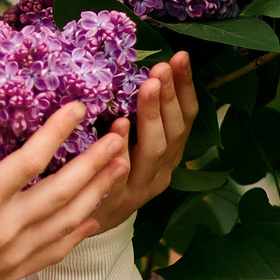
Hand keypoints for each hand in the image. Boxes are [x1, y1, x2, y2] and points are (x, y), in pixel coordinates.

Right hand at [0, 99, 128, 279]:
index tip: (77, 109)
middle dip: (94, 161)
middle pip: (62, 190)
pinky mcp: (17, 270)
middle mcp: (5, 228)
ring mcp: (15, 252)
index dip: (56, 132)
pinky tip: (94, 214)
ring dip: (97, 191)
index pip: (28, 161)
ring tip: (120, 166)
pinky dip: (80, 230)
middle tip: (119, 136)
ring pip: (68, 219)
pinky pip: (58, 248)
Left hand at [90, 53, 199, 231]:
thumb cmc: (111, 170)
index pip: (187, 116)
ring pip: (154, 151)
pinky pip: (120, 175)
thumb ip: (137, 113)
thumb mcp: (133, 143)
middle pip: (173, 132)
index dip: (186, 87)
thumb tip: (134, 65)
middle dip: (168, 97)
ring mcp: (141, 187)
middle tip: (160, 69)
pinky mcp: (115, 201)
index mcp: (172, 152)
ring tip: (147, 88)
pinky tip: (117, 127)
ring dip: (151, 116)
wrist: (92, 222)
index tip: (180, 57)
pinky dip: (121, 150)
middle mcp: (163, 170)